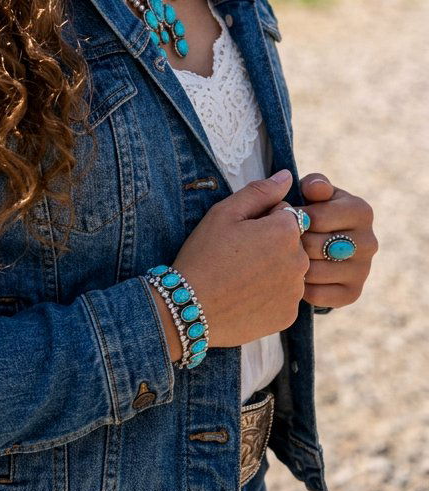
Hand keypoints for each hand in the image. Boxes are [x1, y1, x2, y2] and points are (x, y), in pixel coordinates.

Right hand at [172, 171, 309, 348]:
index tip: (240, 232)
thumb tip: (287, 175)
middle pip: (291, 242)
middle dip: (271, 243)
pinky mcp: (288, 315)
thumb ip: (260, 191)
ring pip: (288, 269)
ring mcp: (295, 291)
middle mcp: (299, 261)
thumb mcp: (225, 213)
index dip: (261, 219)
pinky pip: (284, 296)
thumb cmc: (205, 254)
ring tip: (240, 276)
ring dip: (272, 268)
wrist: (191, 308)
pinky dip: (270, 294)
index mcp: (285, 231)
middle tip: (238, 254)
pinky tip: (245, 295)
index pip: (285, 212)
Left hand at [286, 173, 378, 308]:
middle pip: (314, 246)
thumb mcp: (313, 191)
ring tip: (285, 256)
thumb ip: (313, 184)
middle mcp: (369, 241)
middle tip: (280, 239)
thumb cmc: (313, 210)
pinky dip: (300, 288)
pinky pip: (317, 295)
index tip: (283, 217)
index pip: (317, 218)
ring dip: (294, 266)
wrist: (323, 243)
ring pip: (314, 272)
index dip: (293, 218)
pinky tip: (295, 275)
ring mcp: (363, 270)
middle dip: (293, 243)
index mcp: (361, 210)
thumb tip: (313, 189)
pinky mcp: (353, 293)